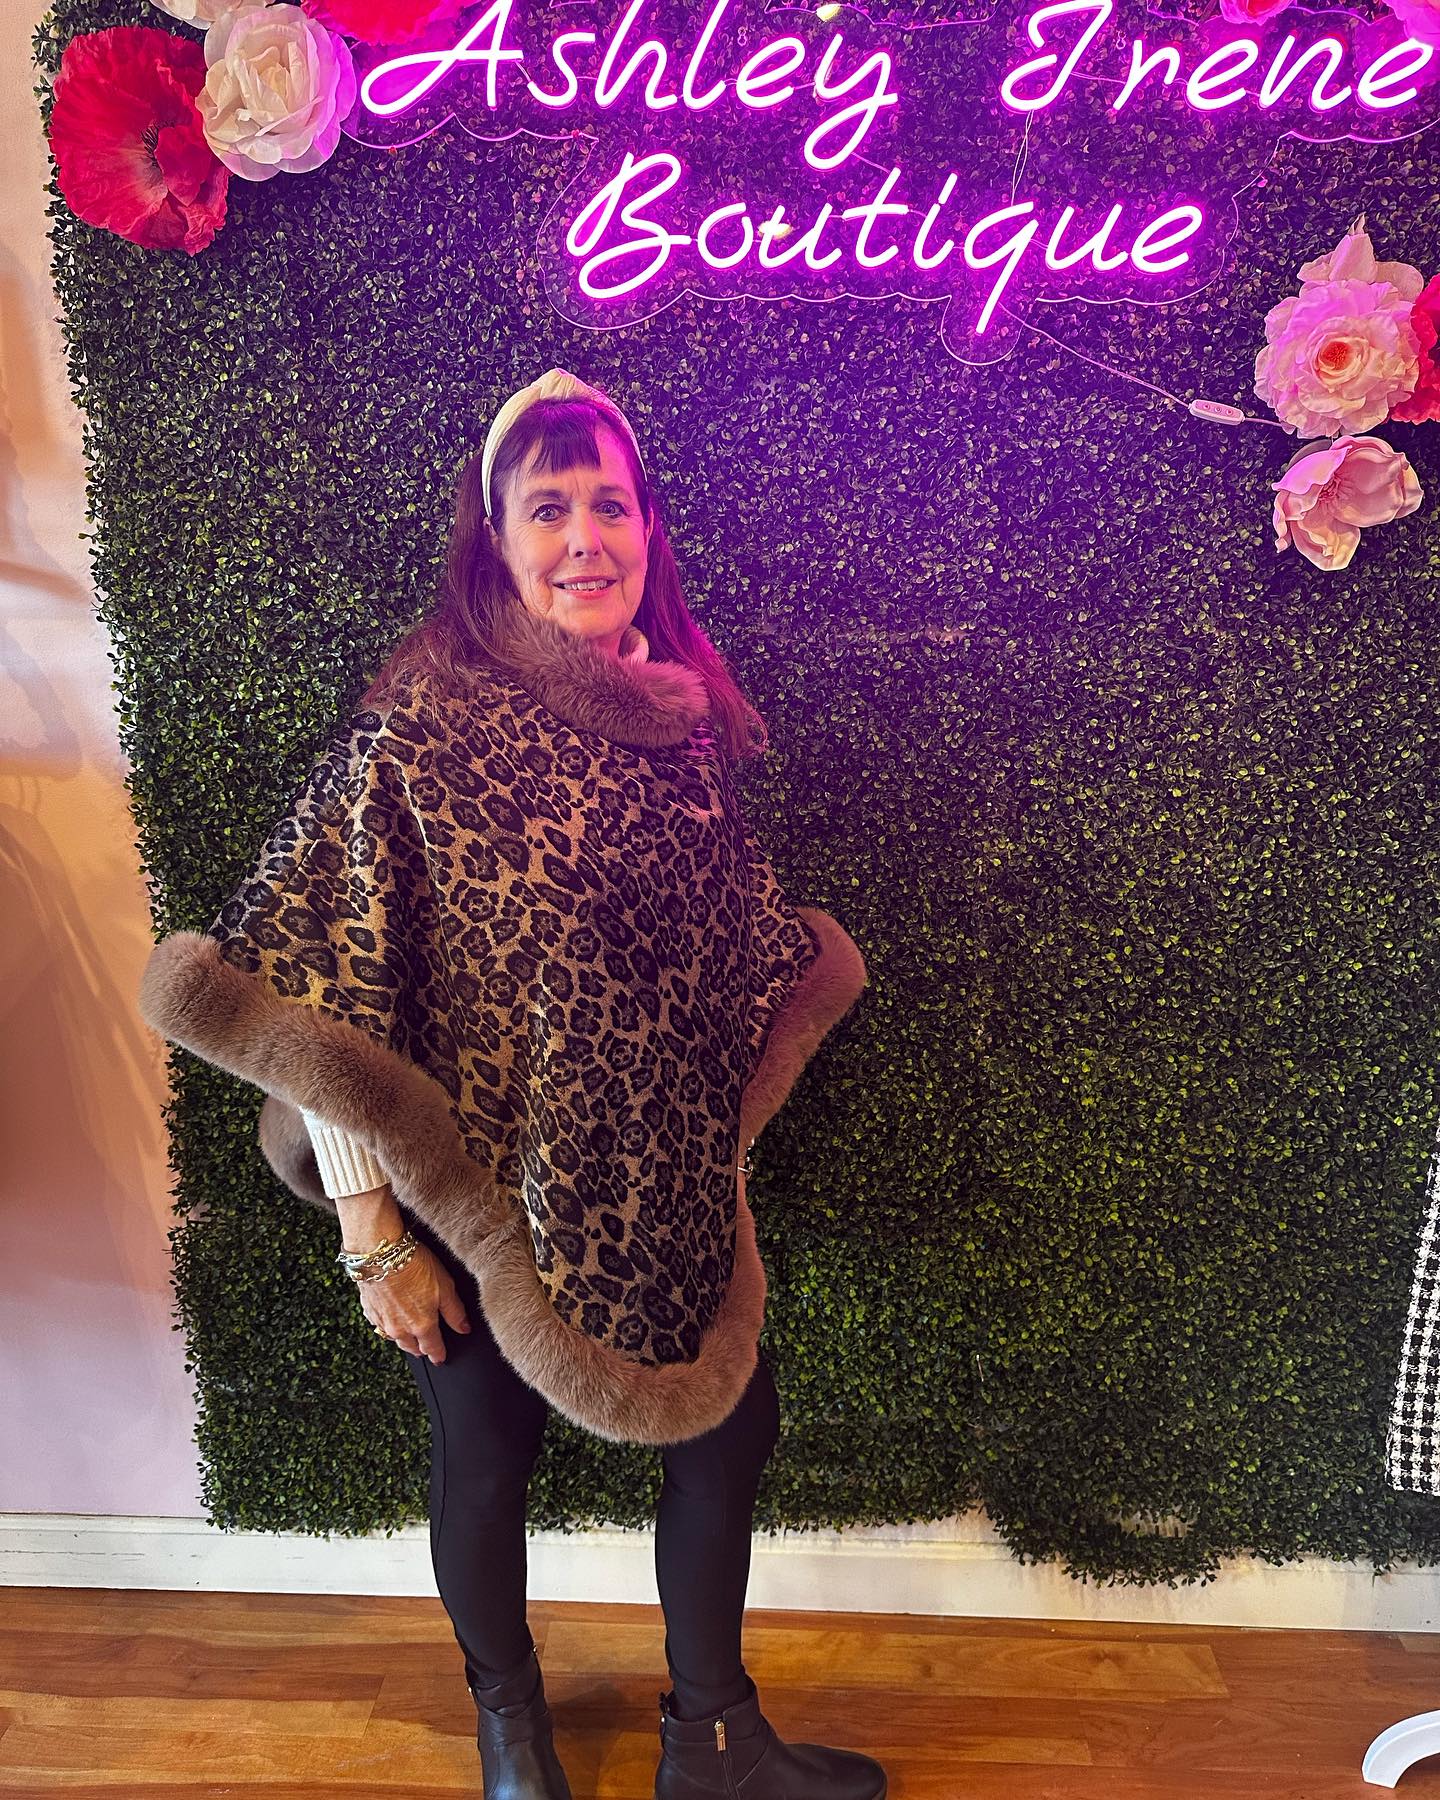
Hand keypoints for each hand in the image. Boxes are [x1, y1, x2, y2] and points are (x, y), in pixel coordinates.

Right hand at [357, 1241, 470, 1362]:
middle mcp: (401, 1328)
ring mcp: (383, 1321)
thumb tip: (464, 1328)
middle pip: (412, 1348)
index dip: (439, 1355)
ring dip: (404, 1340)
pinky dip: (387, 1326)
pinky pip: (379, 1325)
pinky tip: (391, 1318)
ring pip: (395, 1339)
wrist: (381, 1253)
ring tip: (410, 1339)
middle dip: (421, 1349)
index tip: (441, 1359)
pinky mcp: (369, 1310)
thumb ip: (455, 1311)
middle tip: (426, 1350)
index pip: (433, 1348)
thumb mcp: (445, 1286)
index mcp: (422, 1325)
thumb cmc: (414, 1265)